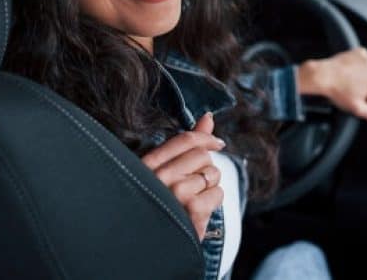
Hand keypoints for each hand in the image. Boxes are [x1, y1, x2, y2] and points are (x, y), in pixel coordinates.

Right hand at [141, 113, 224, 239]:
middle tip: (195, 186)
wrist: (151, 248)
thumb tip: (208, 117)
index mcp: (147, 164)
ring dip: (210, 187)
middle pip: (202, 156)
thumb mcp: (167, 172)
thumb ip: (187, 144)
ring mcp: (175, 193)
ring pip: (212, 174)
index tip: (218, 144)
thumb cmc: (161, 204)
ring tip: (193, 200)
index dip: (207, 138)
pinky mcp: (191, 209)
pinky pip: (217, 194)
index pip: (185, 139)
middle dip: (206, 169)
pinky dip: (213, 203)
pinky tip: (198, 212)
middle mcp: (159, 176)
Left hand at [297, 47, 366, 121]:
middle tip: (349, 89)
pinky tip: (348, 70)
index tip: (354, 97)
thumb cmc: (338, 91)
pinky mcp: (359, 51)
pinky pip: (363, 60)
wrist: (323, 75)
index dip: (364, 98)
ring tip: (347, 79)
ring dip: (361, 74)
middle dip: (364, 85)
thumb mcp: (356, 109)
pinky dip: (357, 64)